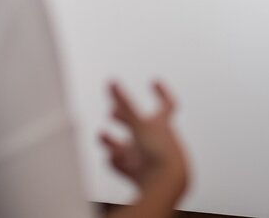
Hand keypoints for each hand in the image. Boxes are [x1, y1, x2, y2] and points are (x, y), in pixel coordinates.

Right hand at [100, 81, 189, 200]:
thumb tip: (111, 82)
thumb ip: (123, 104)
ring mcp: (149, 158)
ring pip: (130, 147)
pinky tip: (110, 159)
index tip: (155, 82)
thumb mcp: (139, 124)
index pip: (167, 104)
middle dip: (125, 118)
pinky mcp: (141, 174)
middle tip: (112, 112)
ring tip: (101, 135)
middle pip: (141, 125)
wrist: (166, 185)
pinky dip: (116, 162)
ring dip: (114, 141)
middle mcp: (157, 140)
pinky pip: (125, 166)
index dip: (162, 92)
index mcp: (163, 124)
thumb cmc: (158, 152)